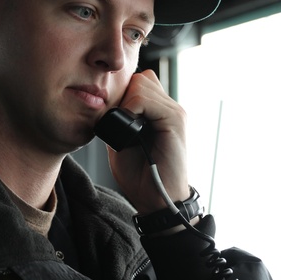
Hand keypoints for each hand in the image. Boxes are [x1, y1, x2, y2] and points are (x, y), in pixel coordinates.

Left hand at [104, 70, 190, 213]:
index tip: (113, 117)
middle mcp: (169, 108)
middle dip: (123, 96)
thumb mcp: (120, 142)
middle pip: (139, 78)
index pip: (139, 82)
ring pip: (142, 83)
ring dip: (127, 102)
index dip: (122, 94)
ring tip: (125, 126)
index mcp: (158, 112)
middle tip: (118, 121)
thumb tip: (105, 105)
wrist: (157, 200)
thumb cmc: (141, 176)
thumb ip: (118, 121)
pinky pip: (147, 99)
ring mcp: (174, 112)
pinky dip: (133, 107)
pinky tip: (131, 126)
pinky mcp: (175, 120)